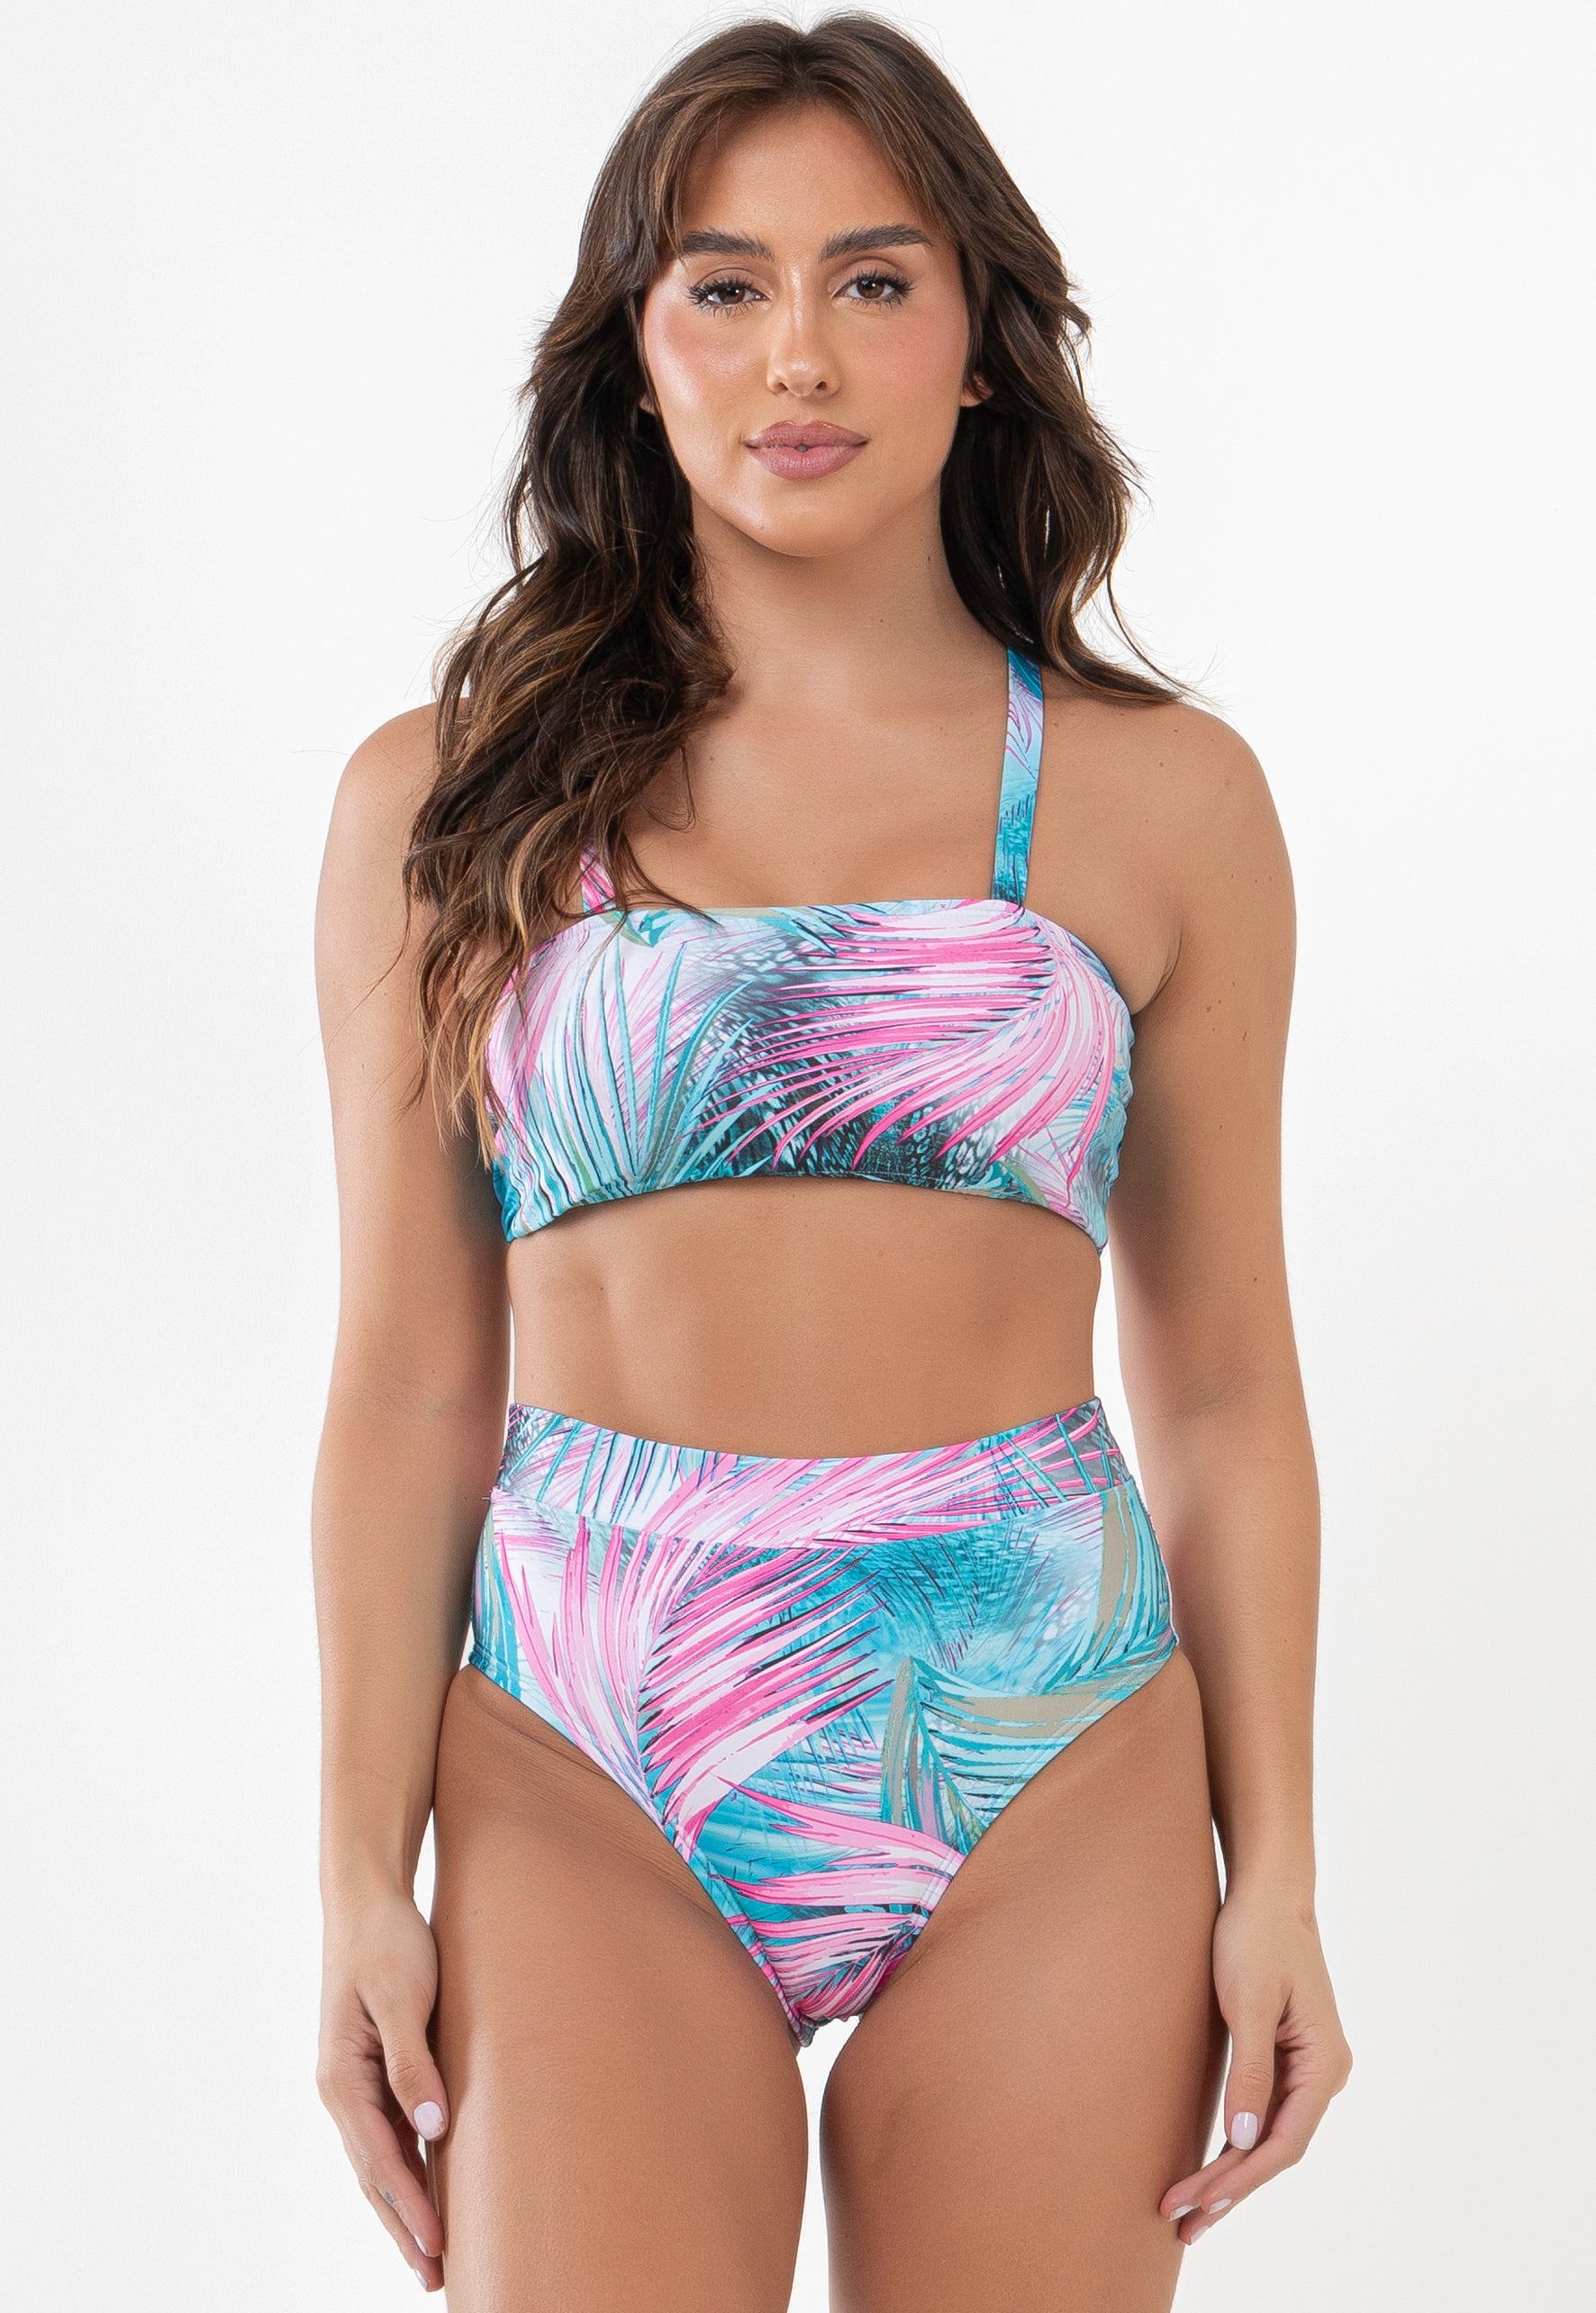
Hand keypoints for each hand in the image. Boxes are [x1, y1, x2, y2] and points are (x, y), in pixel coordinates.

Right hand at [317, 1884, 449, 2288]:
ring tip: (429, 2253)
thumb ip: (413, 2062)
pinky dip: (404, 2170)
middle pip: (373, 2174)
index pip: (380, 2160)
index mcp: (342, 2078)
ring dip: (402, 2206)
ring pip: (378, 2160)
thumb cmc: (388, 1942)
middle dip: (402, 2227)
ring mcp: (352, 2084)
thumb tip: (430, 2126)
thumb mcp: (404, 1996)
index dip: (410, 2207)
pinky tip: (426, 2189)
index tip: (436, 2247)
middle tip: (432, 2277)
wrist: (367, 1900)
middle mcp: (340, 2089)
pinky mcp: (370, 2071)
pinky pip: (387, 2134)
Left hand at [1160, 1880, 1351, 2244]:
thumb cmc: (1256, 1936)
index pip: (1283, 2142)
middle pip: (1276, 2149)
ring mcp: (1308, 2068)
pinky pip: (1264, 2114)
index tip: (1199, 2203)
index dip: (1240, 2179)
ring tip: (1189, 2212)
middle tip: (1182, 2224)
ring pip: (1269, 2137)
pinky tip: (1210, 2167)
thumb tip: (1242, 2140)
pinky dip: (1236, 2143)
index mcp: (1324, 2063)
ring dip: (1231, 2174)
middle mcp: (1325, 2073)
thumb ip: (1251, 2071)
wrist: (1267, 1892)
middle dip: (1230, 2189)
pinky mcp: (1287, 2058)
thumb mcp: (1249, 2002)